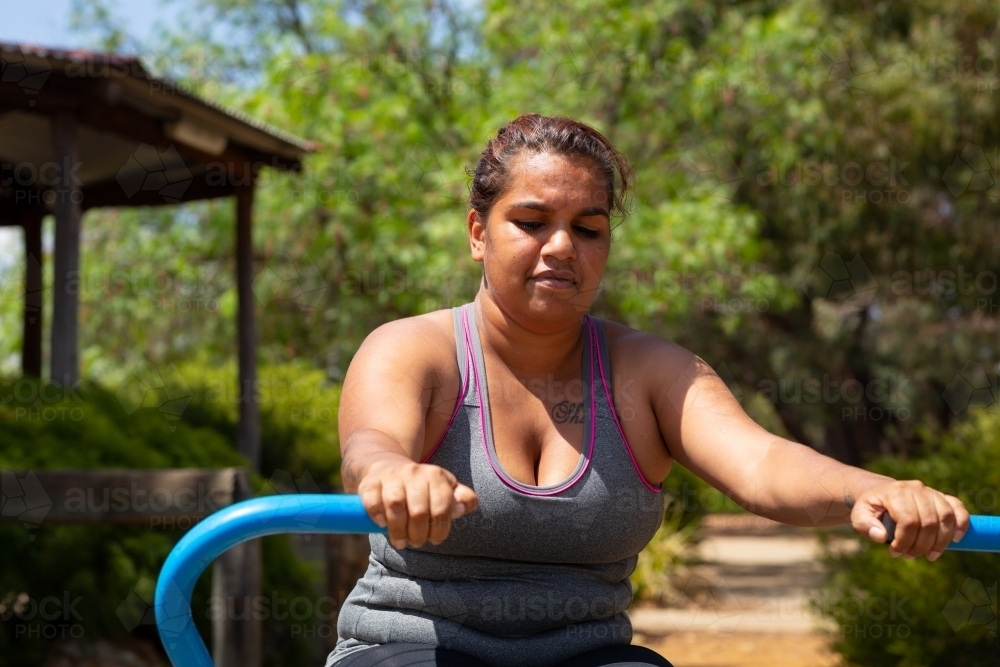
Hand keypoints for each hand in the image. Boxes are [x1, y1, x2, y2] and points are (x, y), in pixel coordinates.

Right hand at [357, 458, 477, 549]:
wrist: (388, 468)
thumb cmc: (422, 488)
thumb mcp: (445, 490)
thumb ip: (463, 499)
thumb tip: (462, 507)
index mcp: (436, 475)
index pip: (442, 508)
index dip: (439, 530)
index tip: (434, 539)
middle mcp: (414, 472)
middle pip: (418, 511)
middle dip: (418, 535)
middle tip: (416, 543)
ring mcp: (391, 476)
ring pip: (395, 505)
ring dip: (398, 530)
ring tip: (400, 542)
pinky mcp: (370, 482)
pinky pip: (373, 501)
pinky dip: (377, 516)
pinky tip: (382, 524)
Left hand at [851, 480, 969, 560]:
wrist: (882, 494)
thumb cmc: (872, 508)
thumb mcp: (860, 515)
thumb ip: (864, 525)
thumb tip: (881, 537)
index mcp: (895, 493)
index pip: (908, 521)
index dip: (905, 541)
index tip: (895, 552)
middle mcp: (916, 489)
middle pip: (928, 522)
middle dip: (921, 545)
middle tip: (910, 555)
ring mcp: (931, 492)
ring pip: (945, 517)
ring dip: (940, 541)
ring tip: (930, 555)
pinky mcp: (942, 497)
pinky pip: (958, 508)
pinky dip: (961, 524)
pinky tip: (956, 539)